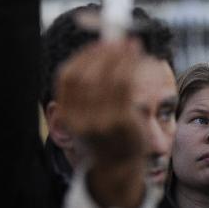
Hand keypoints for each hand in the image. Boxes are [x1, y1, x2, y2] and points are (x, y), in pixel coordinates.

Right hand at [57, 40, 146, 207]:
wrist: (116, 168)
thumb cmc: (103, 134)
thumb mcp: (86, 114)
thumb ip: (87, 89)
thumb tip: (102, 50)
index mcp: (66, 113)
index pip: (68, 77)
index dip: (83, 57)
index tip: (99, 43)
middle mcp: (79, 118)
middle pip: (89, 75)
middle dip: (105, 53)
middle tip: (120, 39)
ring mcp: (99, 122)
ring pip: (109, 79)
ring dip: (122, 57)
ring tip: (134, 45)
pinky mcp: (121, 124)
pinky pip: (126, 89)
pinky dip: (133, 70)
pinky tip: (141, 62)